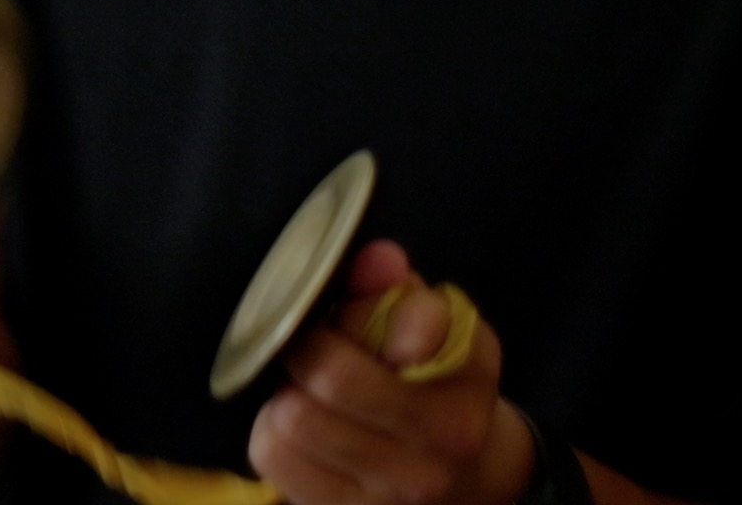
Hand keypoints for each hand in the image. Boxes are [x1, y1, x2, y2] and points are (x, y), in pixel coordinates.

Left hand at [250, 242, 535, 504]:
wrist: (469, 481)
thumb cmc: (434, 385)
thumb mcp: (434, 328)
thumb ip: (398, 289)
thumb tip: (379, 259)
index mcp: (467, 376)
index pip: (412, 329)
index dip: (362, 315)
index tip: (350, 318)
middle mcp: (445, 440)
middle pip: (333, 376)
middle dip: (306, 350)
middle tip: (309, 349)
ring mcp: (400, 489)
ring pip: (294, 418)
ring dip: (287, 394)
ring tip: (306, 392)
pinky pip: (274, 454)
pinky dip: (271, 432)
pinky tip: (297, 428)